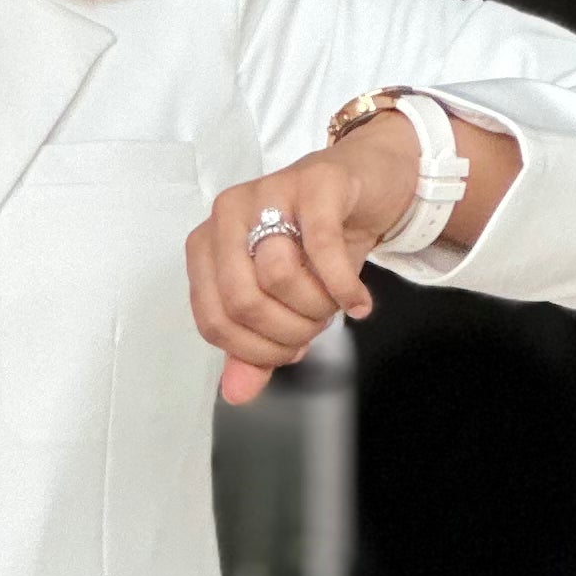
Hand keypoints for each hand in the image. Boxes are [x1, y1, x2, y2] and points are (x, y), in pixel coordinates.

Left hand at [186, 113, 422, 405]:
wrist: (367, 183)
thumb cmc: (318, 242)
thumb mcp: (284, 300)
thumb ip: (256, 345)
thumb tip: (236, 394)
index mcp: (208, 245)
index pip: (212, 321)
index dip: (255, 350)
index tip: (289, 351)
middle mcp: (228, 214)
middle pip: (241, 300)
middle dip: (287, 331)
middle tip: (315, 326)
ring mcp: (269, 192)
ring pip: (279, 274)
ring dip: (316, 307)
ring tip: (334, 304)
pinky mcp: (315, 181)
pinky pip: (322, 246)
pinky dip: (344, 287)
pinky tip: (358, 302)